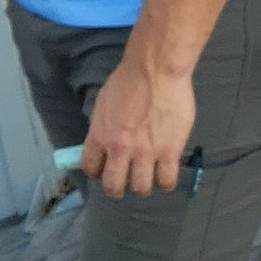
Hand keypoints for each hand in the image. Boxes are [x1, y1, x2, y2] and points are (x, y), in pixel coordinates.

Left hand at [83, 58, 195, 197]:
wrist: (156, 71)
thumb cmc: (128, 81)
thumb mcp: (103, 104)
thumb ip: (101, 128)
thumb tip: (103, 143)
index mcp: (99, 136)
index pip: (90, 167)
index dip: (97, 173)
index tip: (104, 171)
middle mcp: (120, 149)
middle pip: (114, 186)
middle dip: (117, 189)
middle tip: (125, 183)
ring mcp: (145, 152)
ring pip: (141, 188)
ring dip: (143, 187)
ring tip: (147, 179)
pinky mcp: (170, 151)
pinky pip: (167, 181)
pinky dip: (165, 183)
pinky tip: (165, 175)